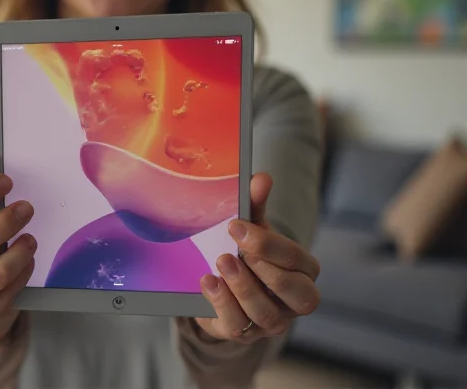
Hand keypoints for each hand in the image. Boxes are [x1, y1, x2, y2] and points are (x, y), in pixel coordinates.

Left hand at [195, 173, 320, 343]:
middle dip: (266, 271)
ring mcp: (273, 321)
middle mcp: (295, 301)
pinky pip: (239, 327)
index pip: (299, 261)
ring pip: (267, 314)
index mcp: (304, 271)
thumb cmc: (247, 253)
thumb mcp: (252, 229)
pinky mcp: (246, 333)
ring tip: (221, 263)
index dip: (269, 245)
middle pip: (298, 294)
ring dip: (242, 288)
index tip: (236, 226)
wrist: (225, 286)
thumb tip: (261, 178)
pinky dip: (222, 304)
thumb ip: (256, 205)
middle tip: (233, 250)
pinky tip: (208, 282)